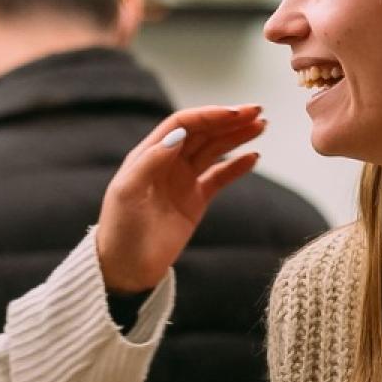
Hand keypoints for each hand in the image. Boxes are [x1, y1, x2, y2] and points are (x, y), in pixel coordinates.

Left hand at [95, 105, 265, 293]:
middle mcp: (167, 162)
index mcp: (148, 155)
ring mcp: (182, 180)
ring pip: (214, 150)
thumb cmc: (120, 230)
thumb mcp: (127, 193)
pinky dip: (237, 166)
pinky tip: (253, 156)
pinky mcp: (195, 201)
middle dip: (229, 120)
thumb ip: (150, 161)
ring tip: (261, 126)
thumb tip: (178, 133)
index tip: (233, 113)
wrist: (126, 269)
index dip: (208, 115)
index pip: (182, 125)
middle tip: (257, 112)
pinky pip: (220, 177)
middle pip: (202, 132)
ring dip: (237, 136)